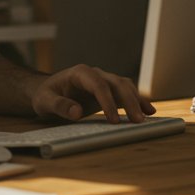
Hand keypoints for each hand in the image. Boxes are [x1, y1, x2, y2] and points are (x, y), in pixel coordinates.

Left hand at [30, 65, 154, 122]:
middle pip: (117, 84)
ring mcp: (104, 80)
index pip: (98, 85)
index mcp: (80, 73)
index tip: (114, 120)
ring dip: (136, 101)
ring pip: (125, 86)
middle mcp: (96, 73)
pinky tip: (149, 111)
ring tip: (145, 119)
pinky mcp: (109, 90)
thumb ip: (59, 105)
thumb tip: (76, 112)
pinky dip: (138, 100)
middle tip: (137, 121)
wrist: (48, 91)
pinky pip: (126, 93)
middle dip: (129, 102)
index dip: (108, 102)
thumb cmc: (45, 95)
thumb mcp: (44, 101)